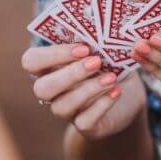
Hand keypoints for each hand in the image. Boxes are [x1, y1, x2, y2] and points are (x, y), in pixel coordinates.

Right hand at [22, 44, 145, 139]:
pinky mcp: (86, 126)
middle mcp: (52, 92)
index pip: (32, 61)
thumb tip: (101, 33)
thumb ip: (95, 42)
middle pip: (43, 88)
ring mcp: (67, 111)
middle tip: (96, 61)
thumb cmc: (109, 65)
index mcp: (48, 67)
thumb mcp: (103, 51)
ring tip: (111, 77)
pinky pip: (85, 121)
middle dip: (70, 74)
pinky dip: (102, 105)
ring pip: (63, 106)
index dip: (53, 54)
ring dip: (89, 89)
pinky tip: (116, 91)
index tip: (83, 48)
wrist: (128, 95)